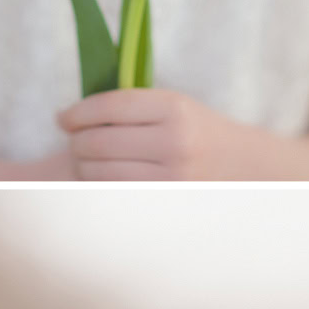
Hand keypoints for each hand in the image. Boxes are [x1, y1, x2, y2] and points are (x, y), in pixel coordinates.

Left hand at [59, 86, 249, 181]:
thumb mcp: (175, 105)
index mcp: (174, 108)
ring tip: (88, 159)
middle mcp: (173, 142)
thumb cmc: (198, 131)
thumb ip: (132, 107)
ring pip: (100, 172)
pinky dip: (99, 185)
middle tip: (74, 140)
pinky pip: (113, 194)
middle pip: (98, 142)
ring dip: (83, 165)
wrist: (245, 167)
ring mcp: (170, 177)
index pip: (110, 106)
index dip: (77, 113)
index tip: (62, 118)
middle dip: (76, 141)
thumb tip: (73, 116)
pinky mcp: (165, 203)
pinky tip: (103, 177)